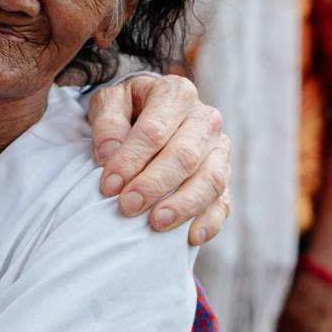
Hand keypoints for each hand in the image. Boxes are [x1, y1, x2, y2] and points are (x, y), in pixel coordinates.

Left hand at [86, 74, 231, 245]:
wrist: (151, 112)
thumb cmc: (128, 110)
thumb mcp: (110, 102)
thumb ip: (107, 123)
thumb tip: (109, 153)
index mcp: (176, 94)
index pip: (155, 130)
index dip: (131, 159)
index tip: (109, 185)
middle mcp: (205, 119)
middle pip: (185, 155)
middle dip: (155, 184)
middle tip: (127, 206)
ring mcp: (219, 149)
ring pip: (210, 180)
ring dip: (183, 204)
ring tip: (156, 223)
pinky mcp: (224, 175)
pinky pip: (223, 201)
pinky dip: (209, 221)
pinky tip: (190, 237)